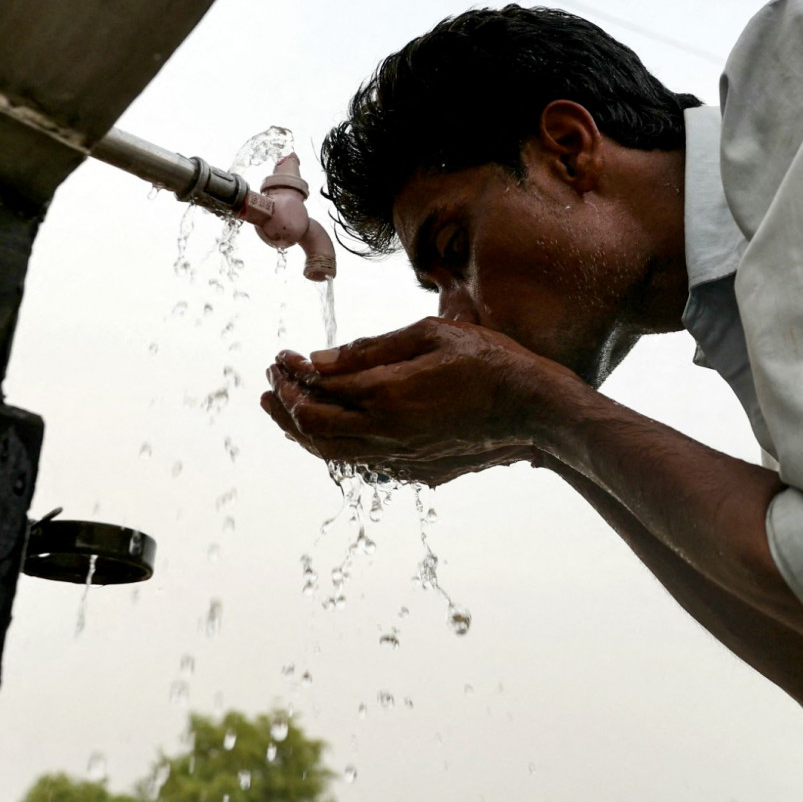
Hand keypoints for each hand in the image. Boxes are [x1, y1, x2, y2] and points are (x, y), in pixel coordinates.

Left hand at [259, 317, 575, 472]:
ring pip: (331, 452)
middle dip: (283, 402)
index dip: (292, 371)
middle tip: (270, 381)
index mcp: (386, 393)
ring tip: (281, 410)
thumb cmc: (488, 360)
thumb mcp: (429, 335)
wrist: (532, 408)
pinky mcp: (414, 467)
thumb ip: (371, 349)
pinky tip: (329, 431)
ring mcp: (400, 454)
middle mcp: (386, 431)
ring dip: (299, 430)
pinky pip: (359, 462)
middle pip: (312, 427)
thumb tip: (319, 360)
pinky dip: (332, 446)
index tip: (282, 356)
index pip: (317, 387)